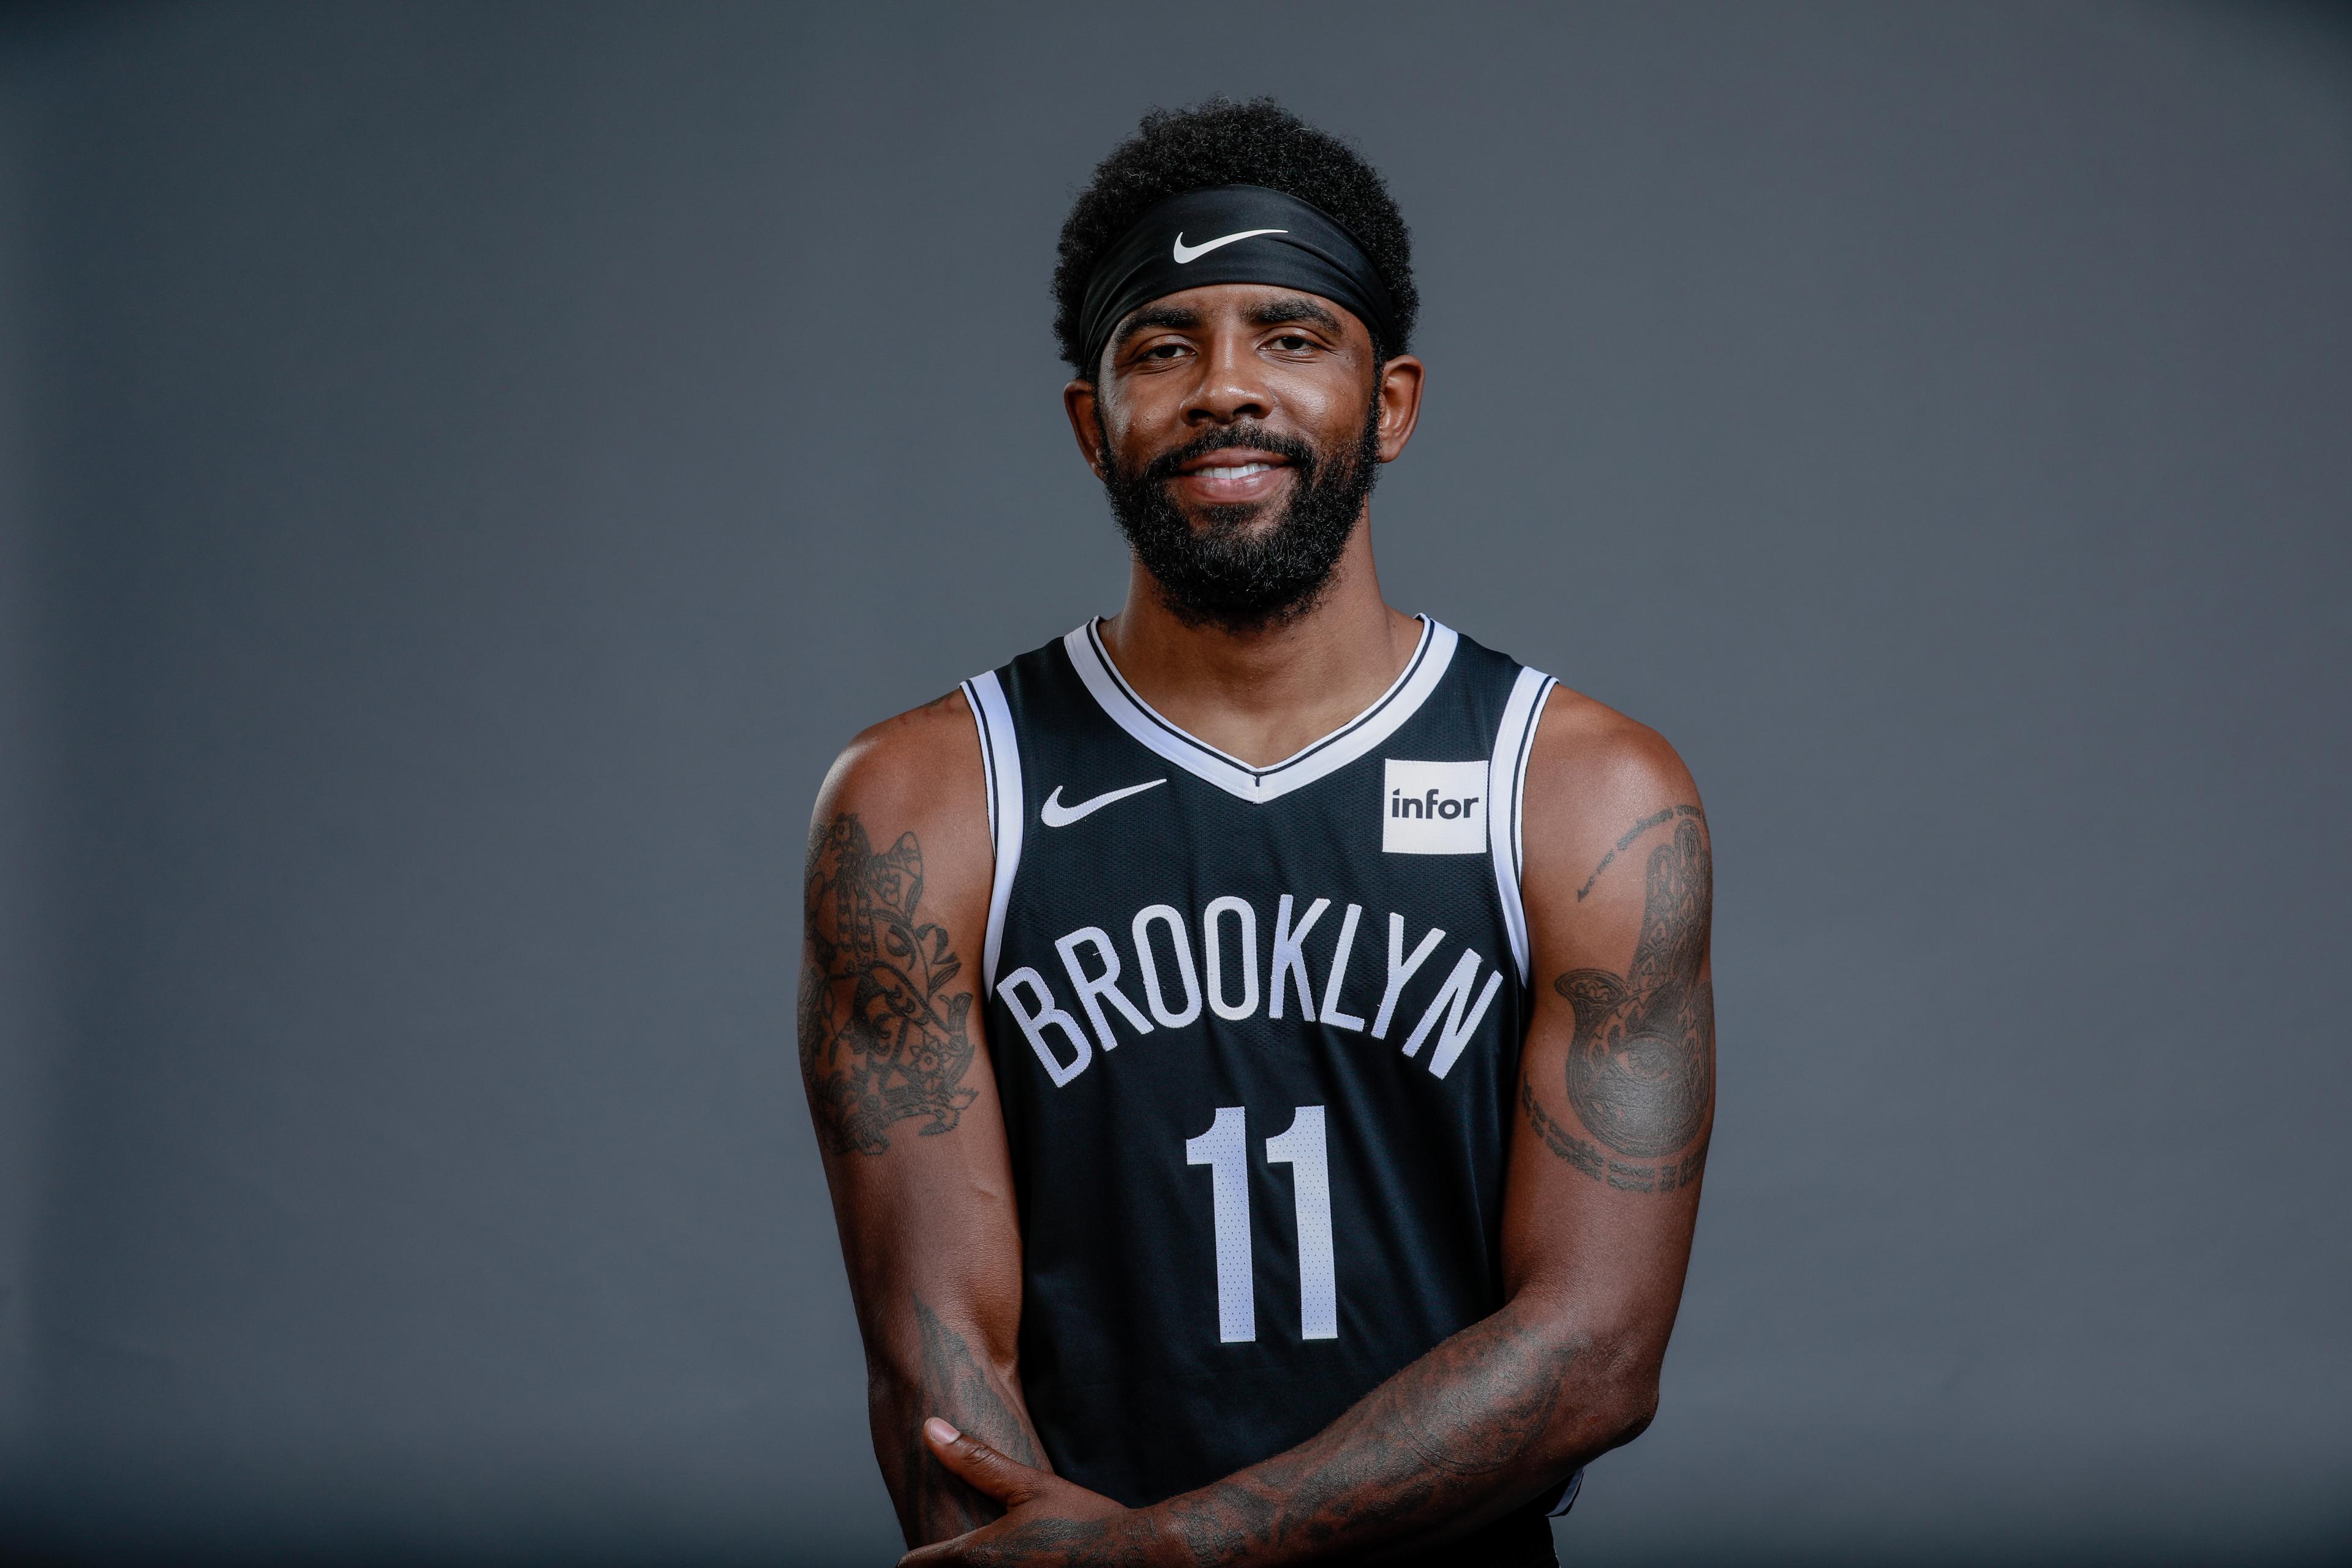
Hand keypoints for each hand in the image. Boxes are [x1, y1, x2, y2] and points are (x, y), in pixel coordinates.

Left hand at [898, 1417, 1155, 1566]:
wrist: (1137, 1558)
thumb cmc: (1085, 1522)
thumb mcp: (1030, 1485)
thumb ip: (976, 1461)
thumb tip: (932, 1429)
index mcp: (977, 1557)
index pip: (915, 1565)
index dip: (916, 1556)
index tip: (921, 1550)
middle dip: (947, 1564)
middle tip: (958, 1550)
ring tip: (1001, 1555)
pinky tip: (1027, 1562)